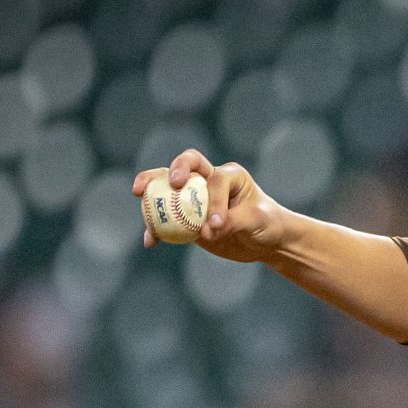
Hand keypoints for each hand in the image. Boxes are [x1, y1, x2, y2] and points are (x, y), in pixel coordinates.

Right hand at [132, 149, 284, 261]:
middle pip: (185, 166)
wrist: (264, 240)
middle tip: (171, 182)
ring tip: (140, 202)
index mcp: (228, 175)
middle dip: (174, 169)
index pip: (215, 179)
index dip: (214, 199)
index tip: (217, 224)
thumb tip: (206, 230)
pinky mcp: (186, 218)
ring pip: (167, 189)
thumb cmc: (266, 223)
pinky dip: (156, 229)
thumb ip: (234, 220)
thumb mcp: (257, 221)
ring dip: (152, 194)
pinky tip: (150, 241)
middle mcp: (208, 180)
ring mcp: (194, 197)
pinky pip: (166, 221)